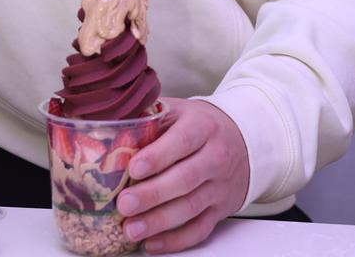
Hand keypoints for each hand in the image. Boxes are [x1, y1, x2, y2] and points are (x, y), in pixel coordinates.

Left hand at [116, 98, 249, 252]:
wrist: (243, 139)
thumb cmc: (200, 124)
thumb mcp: (180, 111)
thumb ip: (151, 117)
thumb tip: (111, 127)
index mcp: (203, 127)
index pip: (182, 141)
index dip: (158, 156)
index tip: (133, 168)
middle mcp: (215, 156)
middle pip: (185, 179)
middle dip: (152, 194)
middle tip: (124, 204)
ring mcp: (219, 186)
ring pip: (190, 207)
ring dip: (159, 221)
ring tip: (131, 229)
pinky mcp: (220, 209)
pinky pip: (200, 229)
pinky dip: (176, 240)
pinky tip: (152, 243)